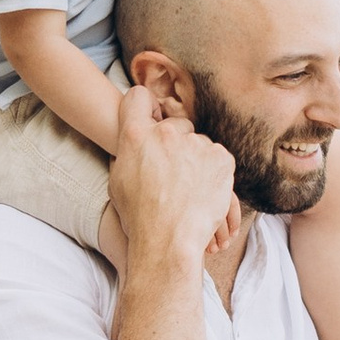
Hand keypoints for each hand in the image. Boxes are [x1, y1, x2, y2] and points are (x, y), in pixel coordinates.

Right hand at [102, 75, 233, 267]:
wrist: (168, 242)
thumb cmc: (139, 217)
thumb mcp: (119, 180)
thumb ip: (130, 153)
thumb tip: (136, 141)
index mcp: (135, 135)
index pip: (138, 97)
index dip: (146, 105)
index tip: (152, 114)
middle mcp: (165, 133)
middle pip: (176, 124)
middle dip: (176, 143)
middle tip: (174, 173)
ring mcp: (195, 143)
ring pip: (199, 144)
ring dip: (197, 161)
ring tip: (189, 192)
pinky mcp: (220, 157)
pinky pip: (217, 157)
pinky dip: (215, 172)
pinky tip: (204, 193)